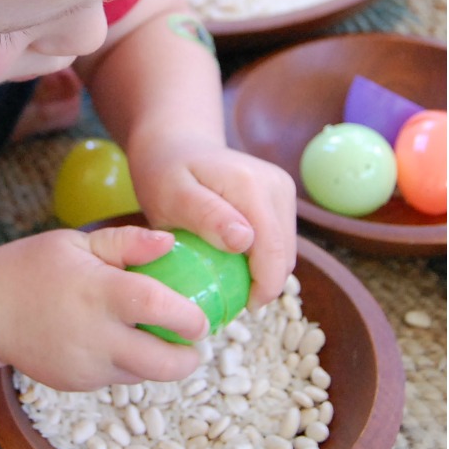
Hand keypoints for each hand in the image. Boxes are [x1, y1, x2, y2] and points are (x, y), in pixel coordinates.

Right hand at [0, 227, 210, 392]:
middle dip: (188, 358)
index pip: (157, 307)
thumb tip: (170, 241)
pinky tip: (110, 341)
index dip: (188, 316)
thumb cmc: (34, 266)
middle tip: (191, 341)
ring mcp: (86, 364)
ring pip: (143, 375)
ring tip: (150, 335)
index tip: (200, 317)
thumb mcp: (77, 243)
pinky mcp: (78, 383)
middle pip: (163, 363)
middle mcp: (95, 334)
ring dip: (157, 361)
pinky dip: (125, 364)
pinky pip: (117, 378)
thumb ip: (126, 243)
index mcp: (97, 291)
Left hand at [126, 131, 299, 309]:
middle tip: (227, 294)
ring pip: (285, 250)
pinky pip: (280, 239)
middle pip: (284, 254)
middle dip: (263, 282)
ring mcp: (281, 188)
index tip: (239, 307)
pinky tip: (234, 258)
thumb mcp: (169, 195)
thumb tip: (245, 241)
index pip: (273, 252)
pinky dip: (262, 255)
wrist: (173, 142)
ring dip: (264, 269)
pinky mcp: (281, 194)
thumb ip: (205, 216)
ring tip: (228, 275)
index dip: (262, 288)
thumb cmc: (162, 171)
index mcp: (250, 184)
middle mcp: (275, 184)